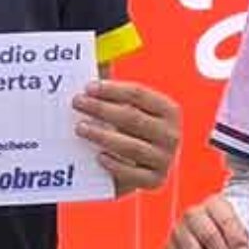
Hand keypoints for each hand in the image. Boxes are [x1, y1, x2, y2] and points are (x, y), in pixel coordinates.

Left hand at [73, 80, 179, 194]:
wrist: (140, 168)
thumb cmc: (130, 131)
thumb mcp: (127, 110)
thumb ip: (113, 92)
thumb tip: (95, 67)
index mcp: (169, 111)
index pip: (138, 94)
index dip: (112, 90)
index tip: (88, 87)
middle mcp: (171, 135)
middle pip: (132, 118)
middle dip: (101, 109)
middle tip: (77, 103)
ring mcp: (165, 160)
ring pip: (131, 147)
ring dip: (102, 136)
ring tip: (80, 128)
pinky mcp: (155, 181)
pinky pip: (132, 174)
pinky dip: (115, 165)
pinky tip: (98, 156)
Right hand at [167, 194, 248, 248]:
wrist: (212, 238)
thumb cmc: (228, 233)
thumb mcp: (241, 231)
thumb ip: (243, 243)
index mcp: (214, 204)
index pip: (226, 220)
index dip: (237, 241)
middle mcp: (193, 214)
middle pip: (209, 236)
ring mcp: (179, 230)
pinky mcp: (170, 247)